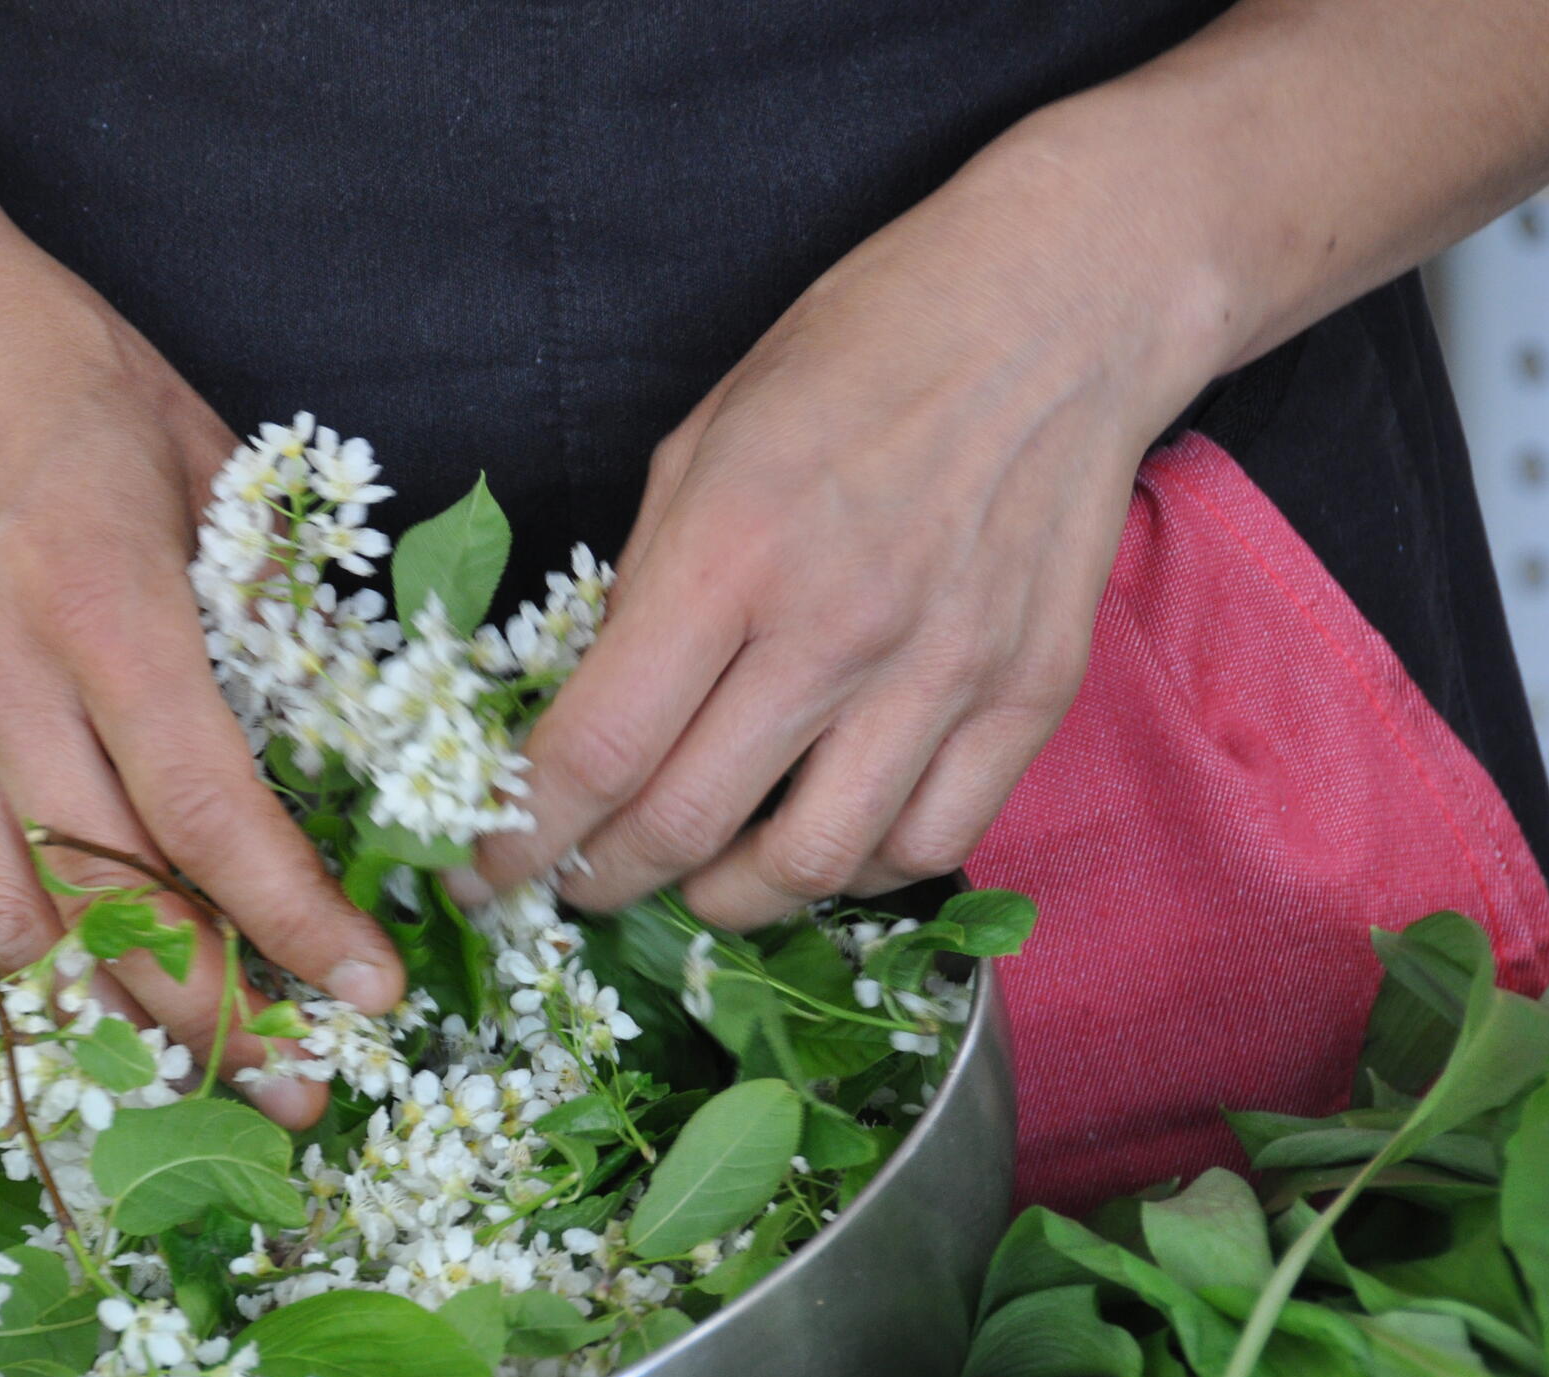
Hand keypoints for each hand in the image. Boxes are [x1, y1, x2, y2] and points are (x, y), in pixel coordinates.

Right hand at [0, 187, 404, 1120]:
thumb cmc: (49, 366)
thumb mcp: (199, 450)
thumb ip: (264, 592)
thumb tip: (342, 709)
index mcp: (104, 607)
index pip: (210, 817)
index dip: (294, 925)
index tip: (367, 990)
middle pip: (111, 905)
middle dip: (214, 1016)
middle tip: (293, 1087)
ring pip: (10, 924)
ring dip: (106, 1013)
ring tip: (189, 1061)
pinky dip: (9, 948)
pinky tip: (73, 977)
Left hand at [464, 125, 1223, 928]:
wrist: (1062, 305)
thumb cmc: (864, 349)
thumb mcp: (705, 437)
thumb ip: (646, 582)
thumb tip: (590, 708)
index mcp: (732, 549)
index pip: (600, 748)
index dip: (524, 836)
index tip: (486, 872)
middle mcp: (837, 627)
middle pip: (688, 825)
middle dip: (603, 879)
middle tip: (578, 882)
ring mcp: (944, 671)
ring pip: (810, 865)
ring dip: (726, 900)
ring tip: (694, 881)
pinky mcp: (1030, 695)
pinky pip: (928, 844)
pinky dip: (856, 871)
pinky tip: (819, 841)